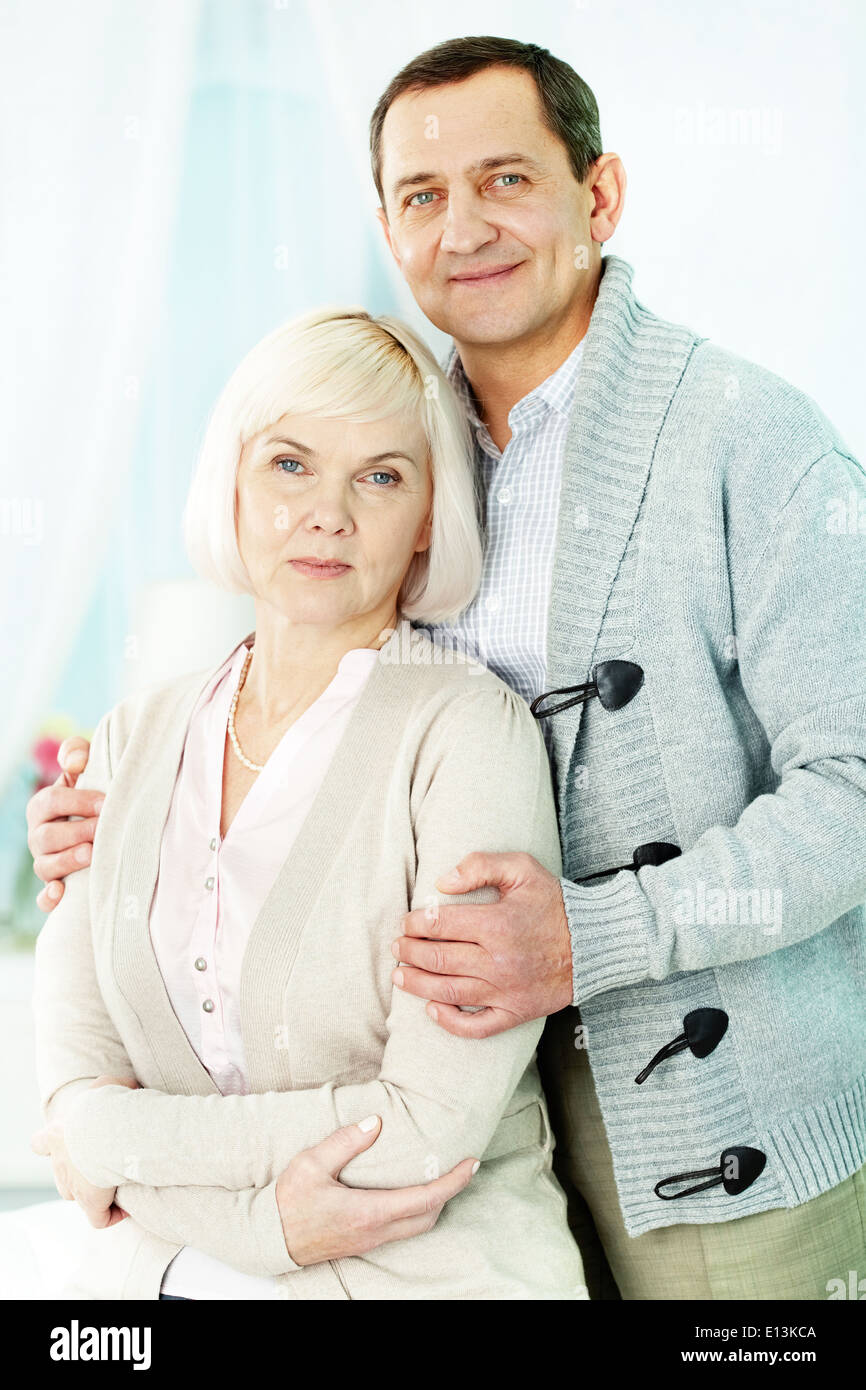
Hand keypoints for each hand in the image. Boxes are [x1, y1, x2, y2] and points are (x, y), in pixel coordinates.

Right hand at [26, 736, 99, 910]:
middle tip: (102, 829)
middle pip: (46, 836)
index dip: (77, 801)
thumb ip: (77, 753)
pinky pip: (44, 898)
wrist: (105, 820)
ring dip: (67, 861)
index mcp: (43, 806)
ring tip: (91, 855)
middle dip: (76, 832)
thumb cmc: (95, 790)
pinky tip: (61, 894)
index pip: (51, 801)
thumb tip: (74, 761)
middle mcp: (39, 836)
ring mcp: (46, 862)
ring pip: (45, 866)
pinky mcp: (56, 885)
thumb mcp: (86, 767)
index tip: (105, 802)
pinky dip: (49, 898)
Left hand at [30, 1074, 139, 1226]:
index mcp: (57, 1135)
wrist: (107, 1129)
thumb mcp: (106, 1085)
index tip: (73, 1142)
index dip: (51, 1145)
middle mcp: (60, 1163)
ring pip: (75, 1196)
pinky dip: (111, 1216)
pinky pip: (100, 1219)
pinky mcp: (91, 1203)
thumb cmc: (104, 1106)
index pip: (40, 1143)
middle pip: (61, 1174)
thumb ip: (110, 1085)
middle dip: (77, 1172)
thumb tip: (128, 1086)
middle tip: (101, 1162)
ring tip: (114, 1185)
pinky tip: (126, 1209)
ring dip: (92, 1193)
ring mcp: (73, 1186)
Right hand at [275, 1116, 478, 1265]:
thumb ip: (345, 1142)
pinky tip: (413, 1192)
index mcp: (368, 1212)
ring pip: (417, 1227)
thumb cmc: (288, 1201)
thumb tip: (375, 1123)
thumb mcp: (311, 1163)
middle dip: (451, 1192)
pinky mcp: (363, 1243)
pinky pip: (402, 1230)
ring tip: (443, 1176)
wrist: (268, 1238)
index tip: (471, 1164)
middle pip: (429, 1217)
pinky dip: (417, 1211)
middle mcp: (375, 1231)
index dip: (453, 1182)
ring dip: (435, 1203)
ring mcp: (369, 1241)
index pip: (425, 1199)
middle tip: (463, 1167)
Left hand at [390, 850, 572, 1037]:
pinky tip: (432, 1010)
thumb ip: (480, 866)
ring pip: (448, 992)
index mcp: (497, 925)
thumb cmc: (554, 904)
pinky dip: (450, 1022)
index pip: (441, 924)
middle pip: (439, 958)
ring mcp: (505, 991)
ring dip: (418, 984)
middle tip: (398, 947)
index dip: (417, 923)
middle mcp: (497, 961)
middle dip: (410, 952)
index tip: (408, 922)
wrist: (594, 944)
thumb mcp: (522, 869)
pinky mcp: (515, 1012)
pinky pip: (476, 1026)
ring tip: (400, 976)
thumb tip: (442, 882)